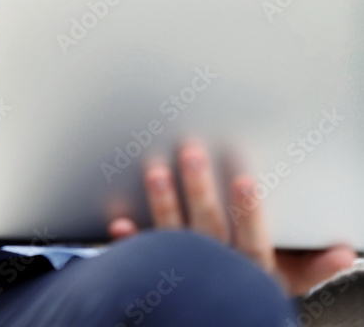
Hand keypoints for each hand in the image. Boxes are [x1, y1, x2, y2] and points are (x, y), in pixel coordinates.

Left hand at [106, 142, 354, 296]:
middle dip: (201, 189)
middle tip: (192, 151)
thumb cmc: (251, 293)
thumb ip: (312, 265)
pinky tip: (120, 223)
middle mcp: (218, 270)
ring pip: (174, 237)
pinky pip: (141, 261)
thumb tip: (346, 252)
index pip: (253, 239)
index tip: (243, 180)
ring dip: (164, 204)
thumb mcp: (287, 282)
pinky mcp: (158, 278)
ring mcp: (186, 273)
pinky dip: (131, 242)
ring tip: (155, 173)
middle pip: (209, 228)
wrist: (217, 317)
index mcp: (252, 268)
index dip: (249, 212)